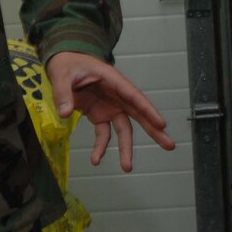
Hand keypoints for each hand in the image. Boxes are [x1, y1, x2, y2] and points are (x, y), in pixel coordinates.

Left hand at [47, 50, 175, 172]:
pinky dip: (100, 147)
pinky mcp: (100, 115)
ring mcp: (110, 106)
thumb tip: (65, 113)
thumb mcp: (62, 74)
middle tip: (169, 145)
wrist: (63, 64)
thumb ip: (63, 93)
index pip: (134, 96)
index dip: (148, 110)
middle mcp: (116, 95)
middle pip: (138, 114)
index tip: (161, 124)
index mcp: (112, 80)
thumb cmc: (68, 64)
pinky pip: (104, 134)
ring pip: (124, 129)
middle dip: (154, 130)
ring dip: (126, 147)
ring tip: (127, 167)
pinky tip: (96, 159)